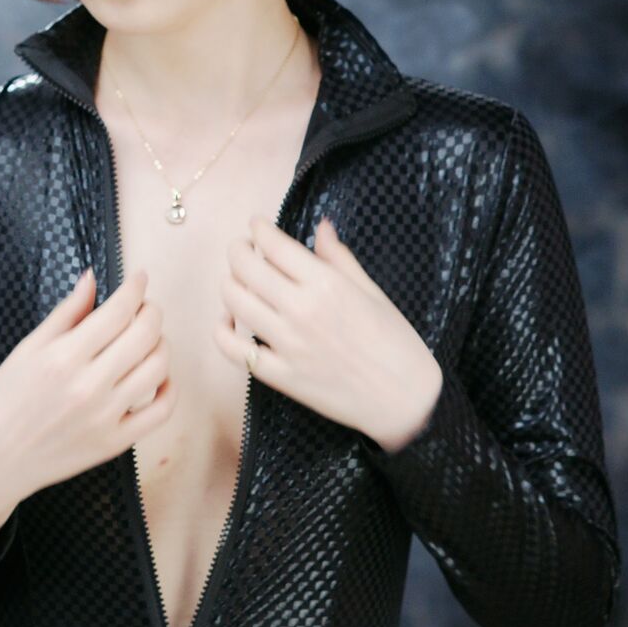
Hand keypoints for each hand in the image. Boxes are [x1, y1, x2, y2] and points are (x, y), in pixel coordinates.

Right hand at [0, 268, 175, 537]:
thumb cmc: (5, 400)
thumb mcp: (28, 349)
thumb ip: (66, 312)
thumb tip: (91, 278)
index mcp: (63, 357)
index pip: (118, 311)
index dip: (135, 288)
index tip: (139, 278)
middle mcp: (88, 386)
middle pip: (145, 335)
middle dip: (151, 312)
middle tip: (144, 308)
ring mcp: (105, 416)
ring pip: (158, 368)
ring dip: (160, 344)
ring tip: (148, 340)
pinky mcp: (115, 442)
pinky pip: (161, 411)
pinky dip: (168, 388)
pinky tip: (158, 377)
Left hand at [214, 216, 440, 451]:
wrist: (405, 400)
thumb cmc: (396, 343)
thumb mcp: (372, 292)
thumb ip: (339, 258)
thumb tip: (321, 226)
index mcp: (327, 285)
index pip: (273, 244)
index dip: (258, 228)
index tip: (257, 226)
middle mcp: (301, 311)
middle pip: (245, 266)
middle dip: (239, 250)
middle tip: (245, 249)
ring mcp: (287, 345)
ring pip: (233, 300)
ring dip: (231, 283)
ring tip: (241, 282)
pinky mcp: (279, 376)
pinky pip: (233, 349)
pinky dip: (222, 329)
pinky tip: (230, 319)